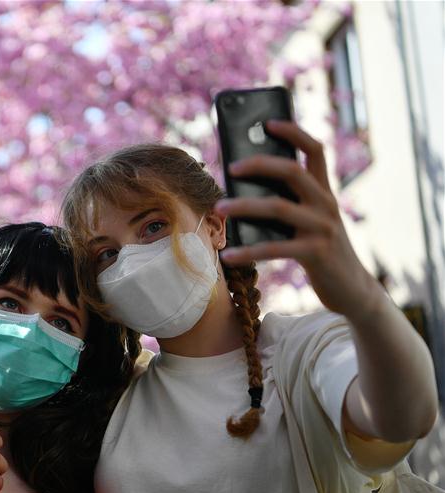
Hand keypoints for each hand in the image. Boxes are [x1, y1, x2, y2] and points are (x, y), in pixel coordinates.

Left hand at [215, 120, 383, 321]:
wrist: (352, 289)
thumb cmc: (319, 251)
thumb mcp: (309, 223)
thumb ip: (287, 205)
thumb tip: (241, 193)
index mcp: (324, 192)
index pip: (315, 150)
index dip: (293, 132)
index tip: (268, 123)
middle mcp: (326, 204)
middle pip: (292, 171)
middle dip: (260, 165)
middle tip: (231, 167)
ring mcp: (322, 227)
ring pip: (278, 207)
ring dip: (244, 206)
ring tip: (219, 208)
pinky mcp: (315, 253)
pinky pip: (274, 248)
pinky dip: (248, 252)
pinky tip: (228, 256)